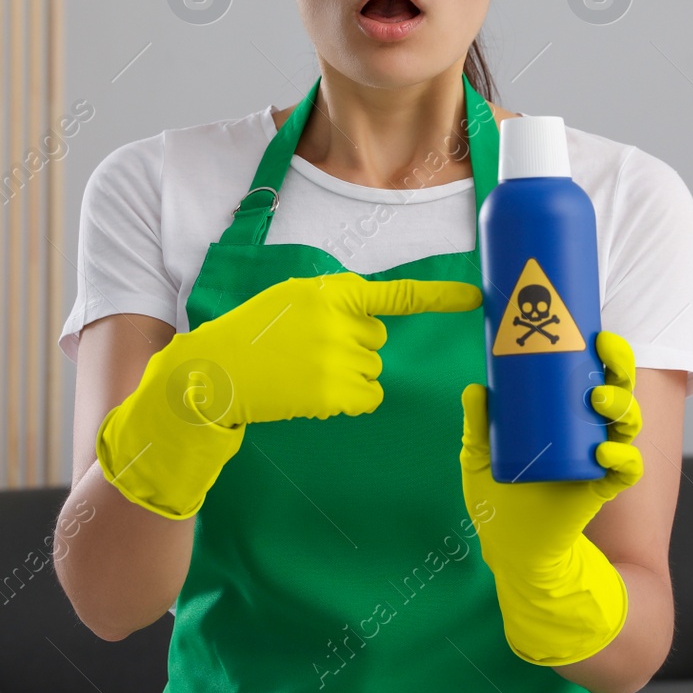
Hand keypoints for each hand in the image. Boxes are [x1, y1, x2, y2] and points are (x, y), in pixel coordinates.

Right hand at [100, 272, 482, 519]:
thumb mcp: (293, 300)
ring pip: (372, 371)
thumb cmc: (254, 334)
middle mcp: (340, 322)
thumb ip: (335, 303)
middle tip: (307, 349)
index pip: (396, 295)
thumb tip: (374, 325)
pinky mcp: (333, 393)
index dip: (440, 297)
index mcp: (332, 292)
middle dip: (351, 346)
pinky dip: (345, 400)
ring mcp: (337, 359)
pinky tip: (310, 392)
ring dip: (346, 374)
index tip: (476, 297)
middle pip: (377, 340)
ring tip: (302, 371)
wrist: (216, 371)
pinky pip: (365, 398)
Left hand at [460, 329, 643, 664]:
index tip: (595, 332)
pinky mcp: (600, 489)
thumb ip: (478, 424)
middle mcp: (589, 433)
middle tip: (604, 353)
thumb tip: (476, 388)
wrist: (510, 548)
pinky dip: (622, 460)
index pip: (593, 374)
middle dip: (620, 368)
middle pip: (619, 390)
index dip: (604, 352)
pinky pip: (626, 470)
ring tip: (599, 401)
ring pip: (628, 425)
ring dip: (622, 407)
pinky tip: (604, 454)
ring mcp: (598, 460)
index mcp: (566, 416)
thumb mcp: (480, 455)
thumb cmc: (499, 498)